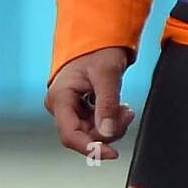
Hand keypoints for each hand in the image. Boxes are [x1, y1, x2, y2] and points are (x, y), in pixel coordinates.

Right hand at [44, 47, 134, 161]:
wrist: (100, 34)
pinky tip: (120, 108)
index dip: (91, 148)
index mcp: (59, 97)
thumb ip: (107, 104)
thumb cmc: (100, 48)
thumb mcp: (107, 74)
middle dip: (108, 130)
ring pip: (91, 130)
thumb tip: (108, 132)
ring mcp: (70, 106)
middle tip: (127, 114)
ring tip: (126, 109)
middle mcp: (60, 104)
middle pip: (83, 134)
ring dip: (111, 124)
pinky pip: (94, 122)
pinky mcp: (80, 106)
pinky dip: (109, 118)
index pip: (70, 135)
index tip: (112, 153)